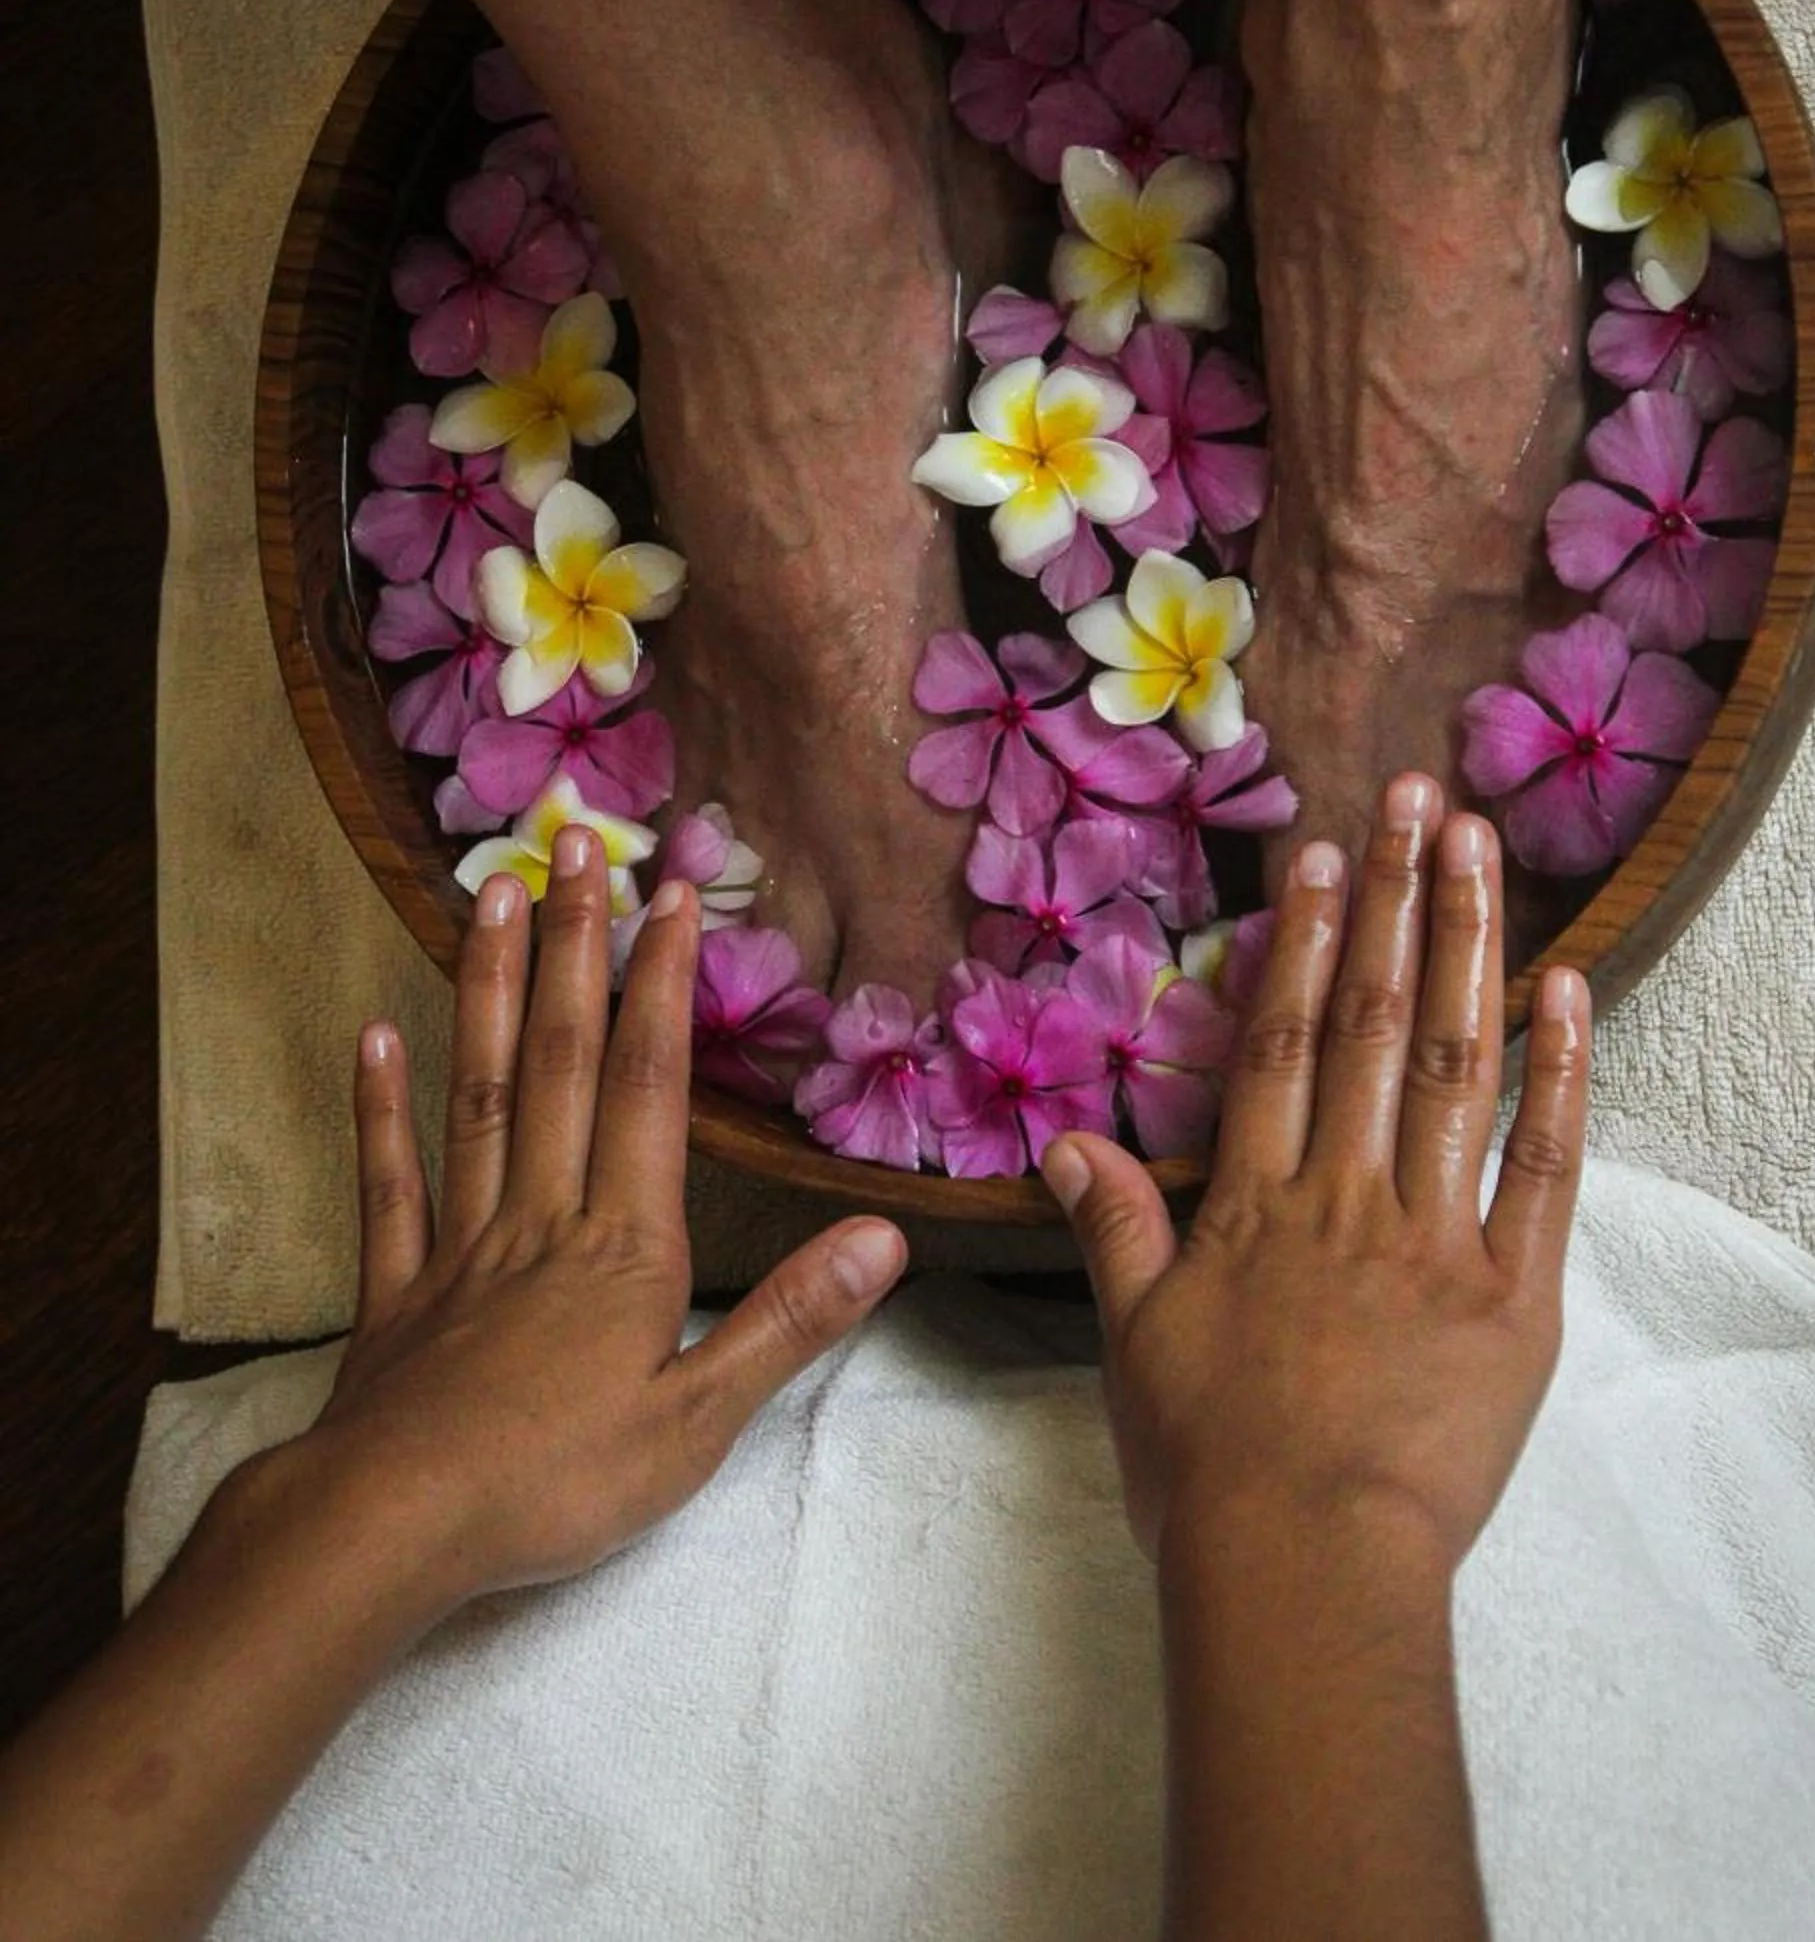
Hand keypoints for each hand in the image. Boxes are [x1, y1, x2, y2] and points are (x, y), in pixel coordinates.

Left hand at [284, 830, 908, 1607]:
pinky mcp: (395, 1293)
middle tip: (571, 843)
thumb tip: (885, 1235)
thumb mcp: (700, 1420)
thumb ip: (788, 1319)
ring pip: (480, 1095)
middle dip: (574, 947)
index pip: (650, 1086)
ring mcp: (460, 1246)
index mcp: (624, 1245)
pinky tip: (374, 1040)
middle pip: (562, 1060)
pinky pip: (390, 1186)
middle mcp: (543, 1217)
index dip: (662, 984)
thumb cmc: (558, 1483)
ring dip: (487, 991)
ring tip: (490, 897)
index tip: (669, 891)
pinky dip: (381, 1110)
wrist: (396, 1525)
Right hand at [1040, 774, 1589, 1570]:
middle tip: (1424, 794)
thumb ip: (1118, 1228)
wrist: (1305, 1567)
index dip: (1304, 938)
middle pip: (1370, 1021)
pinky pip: (1542, 1168)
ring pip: (1450, 1063)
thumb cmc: (1209, 1472)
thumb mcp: (1134, 1343)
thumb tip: (1070, 1139)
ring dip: (1468, 944)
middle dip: (1398, 898)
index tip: (1328, 849)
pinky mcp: (1514, 1296)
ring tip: (1482, 847)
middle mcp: (1345, 1195)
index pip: (1282, 1042)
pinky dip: (1557, 1075)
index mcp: (1256, 1204)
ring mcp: (1436, 1236)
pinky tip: (1565, 989)